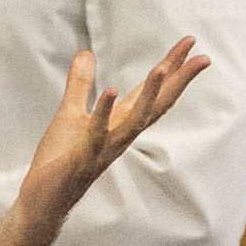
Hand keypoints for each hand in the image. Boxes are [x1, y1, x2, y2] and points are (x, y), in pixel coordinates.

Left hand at [0, 40, 210, 245]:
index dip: (171, 67)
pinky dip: (104, 114)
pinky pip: (97, 135)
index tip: (190, 42)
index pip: (150, 93)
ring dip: (149, 95)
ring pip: (134, 121)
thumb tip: (85, 53)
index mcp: (118, 124)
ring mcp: (104, 150)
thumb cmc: (59, 161)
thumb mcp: (70, 114)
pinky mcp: (82, 159)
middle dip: (178, 80)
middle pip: (155, 105)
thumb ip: (80, 84)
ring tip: (161, 67)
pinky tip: (112, 91)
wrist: (43, 203)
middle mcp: (119, 137)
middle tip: (202, 57)